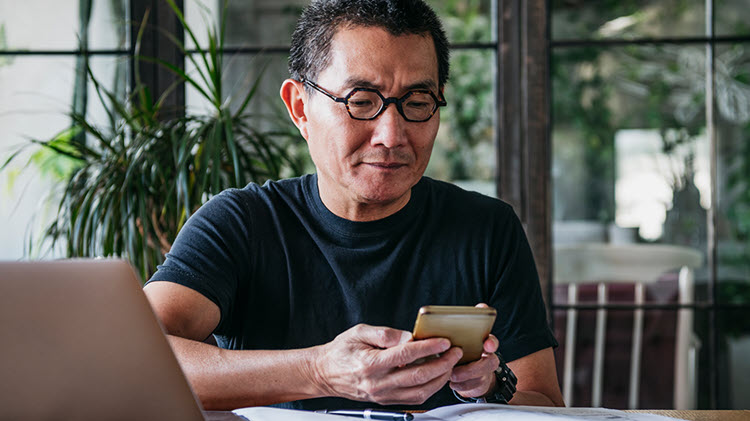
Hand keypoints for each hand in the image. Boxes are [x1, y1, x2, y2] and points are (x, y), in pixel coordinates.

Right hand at [312, 323, 462, 404]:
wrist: (325, 373)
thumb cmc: (341, 351)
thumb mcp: (359, 332)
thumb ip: (385, 334)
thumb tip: (409, 336)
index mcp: (370, 363)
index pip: (406, 355)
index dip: (429, 347)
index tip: (443, 341)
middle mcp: (378, 383)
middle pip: (418, 376)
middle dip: (442, 364)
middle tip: (453, 352)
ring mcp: (383, 395)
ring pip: (420, 392)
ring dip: (440, 378)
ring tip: (449, 364)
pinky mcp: (387, 401)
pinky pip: (414, 399)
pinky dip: (429, 388)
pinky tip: (436, 376)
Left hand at [449, 303, 500, 398]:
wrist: (468, 367)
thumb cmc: (462, 346)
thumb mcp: (460, 334)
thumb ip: (462, 323)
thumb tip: (462, 312)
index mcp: (484, 342)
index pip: (492, 340)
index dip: (491, 342)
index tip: (486, 344)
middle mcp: (488, 357)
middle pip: (490, 363)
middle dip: (473, 368)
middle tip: (456, 369)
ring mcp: (485, 372)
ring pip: (480, 378)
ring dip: (464, 378)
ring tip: (451, 376)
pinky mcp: (480, 385)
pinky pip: (473, 388)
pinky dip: (461, 386)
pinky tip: (452, 382)